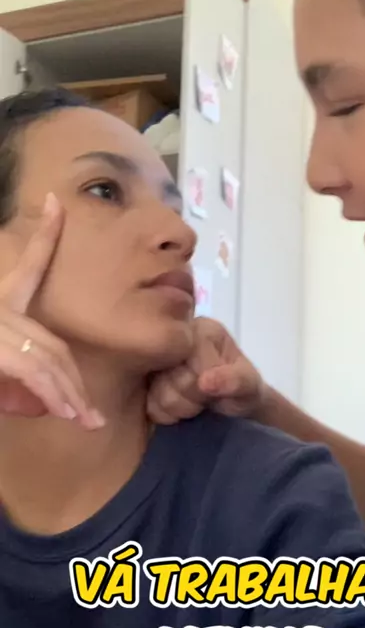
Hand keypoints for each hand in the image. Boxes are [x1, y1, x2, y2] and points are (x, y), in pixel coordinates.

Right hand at [0, 192, 103, 428]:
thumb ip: (9, 377)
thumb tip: (39, 399)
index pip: (28, 264)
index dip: (46, 235)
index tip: (58, 205)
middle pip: (51, 342)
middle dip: (74, 381)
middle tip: (93, 417)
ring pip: (47, 358)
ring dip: (69, 394)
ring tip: (85, 422)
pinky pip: (32, 368)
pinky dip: (52, 392)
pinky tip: (66, 411)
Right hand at [147, 317, 264, 424]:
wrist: (234, 409)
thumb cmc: (244, 390)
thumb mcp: (250, 386)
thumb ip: (235, 380)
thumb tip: (205, 381)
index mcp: (201, 330)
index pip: (189, 354)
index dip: (203, 379)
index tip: (217, 386)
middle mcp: (172, 340)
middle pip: (169, 376)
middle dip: (192, 395)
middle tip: (208, 396)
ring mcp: (155, 361)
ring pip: (158, 394)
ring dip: (182, 407)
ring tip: (197, 402)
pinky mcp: (145, 383)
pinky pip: (150, 407)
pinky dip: (168, 415)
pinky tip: (181, 409)